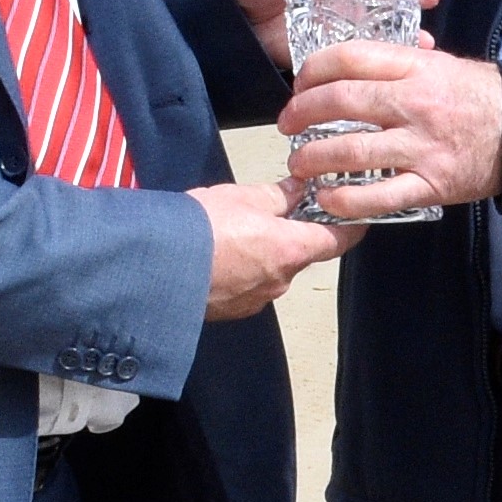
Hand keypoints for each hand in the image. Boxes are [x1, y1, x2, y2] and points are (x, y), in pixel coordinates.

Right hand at [192, 176, 342, 316]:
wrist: (151, 265)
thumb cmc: (196, 227)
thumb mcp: (241, 197)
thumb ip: (277, 195)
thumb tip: (297, 190)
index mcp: (290, 251)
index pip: (339, 241)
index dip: (349, 226)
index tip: (350, 214)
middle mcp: (280, 282)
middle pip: (302, 255)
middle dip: (292, 234)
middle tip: (273, 212)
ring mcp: (256, 300)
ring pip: (273, 271)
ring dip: (264, 253)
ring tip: (234, 231)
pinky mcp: (232, 311)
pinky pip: (249, 287)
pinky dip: (242, 270)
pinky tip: (219, 254)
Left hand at [282, 37, 501, 219]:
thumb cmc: (476, 96)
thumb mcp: (437, 64)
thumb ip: (393, 67)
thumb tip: (342, 73)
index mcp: (415, 67)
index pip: (348, 59)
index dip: (312, 71)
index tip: (299, 85)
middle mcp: (415, 104)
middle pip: (340, 102)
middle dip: (301, 114)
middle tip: (287, 126)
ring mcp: (422, 146)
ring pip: (352, 150)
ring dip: (313, 158)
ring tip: (299, 164)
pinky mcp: (432, 184)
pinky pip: (379, 196)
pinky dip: (346, 200)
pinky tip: (328, 199)